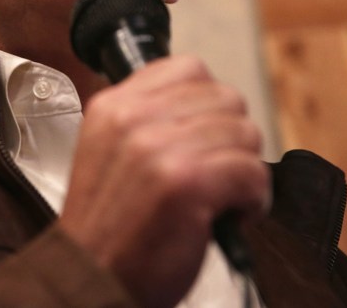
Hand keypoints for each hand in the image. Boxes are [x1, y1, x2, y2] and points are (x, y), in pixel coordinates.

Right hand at [59, 55, 269, 307]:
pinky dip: (254, 199)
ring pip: (244, 133)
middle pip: (224, 98)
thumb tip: (204, 101)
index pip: (187, 68)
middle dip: (231, 137)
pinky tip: (231, 215)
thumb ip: (144, 118)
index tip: (203, 135)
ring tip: (222, 196)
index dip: (208, 103)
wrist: (92, 278)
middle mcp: (132, 119)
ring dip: (244, 169)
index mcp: (112, 106)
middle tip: (216, 171)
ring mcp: (159, 148)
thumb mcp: (107, 151)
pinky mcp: (187, 183)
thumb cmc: (108, 226)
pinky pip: (252, 171)